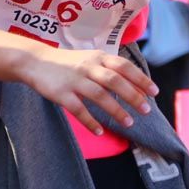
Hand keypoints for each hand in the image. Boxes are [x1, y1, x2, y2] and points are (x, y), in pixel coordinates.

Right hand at [21, 46, 156, 135]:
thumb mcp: (89, 58)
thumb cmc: (67, 63)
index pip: (123, 66)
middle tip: (146, 110)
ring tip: (129, 123)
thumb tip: (134, 83)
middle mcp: (87, 67)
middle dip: (133, 96)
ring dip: (116, 110)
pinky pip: (78, 110)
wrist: (35, 61)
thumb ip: (108, 67)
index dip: (140, 78)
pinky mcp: (61, 93)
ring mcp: (74, 80)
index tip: (154, 91)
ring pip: (99, 95)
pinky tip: (100, 131)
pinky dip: (90, 122)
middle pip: (114, 80)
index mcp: (97, 57)